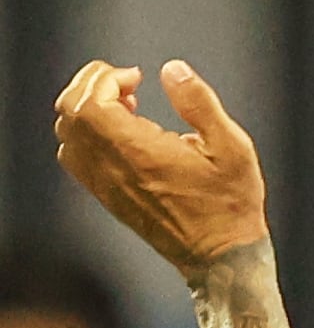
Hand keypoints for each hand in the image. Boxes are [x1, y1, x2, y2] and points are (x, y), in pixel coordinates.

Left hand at [53, 61, 271, 276]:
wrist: (221, 258)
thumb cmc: (231, 205)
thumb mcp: (232, 147)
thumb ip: (199, 103)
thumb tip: (172, 70)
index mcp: (139, 151)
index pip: (89, 100)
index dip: (106, 77)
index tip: (136, 77)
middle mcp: (112, 167)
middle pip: (70, 111)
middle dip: (92, 85)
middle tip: (124, 83)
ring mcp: (105, 184)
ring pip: (67, 132)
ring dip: (87, 109)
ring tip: (124, 106)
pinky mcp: (107, 196)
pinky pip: (74, 156)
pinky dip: (85, 133)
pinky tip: (119, 134)